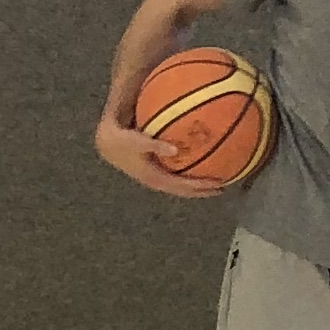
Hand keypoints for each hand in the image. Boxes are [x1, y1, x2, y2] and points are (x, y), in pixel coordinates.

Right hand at [94, 116, 215, 196]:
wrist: (106, 142)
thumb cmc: (120, 140)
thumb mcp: (135, 141)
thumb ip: (153, 146)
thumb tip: (175, 150)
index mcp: (153, 177)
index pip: (181, 187)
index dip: (199, 187)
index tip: (218, 185)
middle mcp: (156, 181)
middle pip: (183, 190)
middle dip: (202, 190)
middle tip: (223, 186)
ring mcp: (155, 176)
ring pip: (179, 185)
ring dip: (196, 184)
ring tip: (214, 180)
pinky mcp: (154, 170)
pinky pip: (175, 175)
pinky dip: (188, 172)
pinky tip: (200, 162)